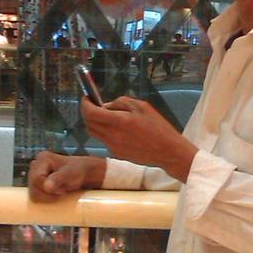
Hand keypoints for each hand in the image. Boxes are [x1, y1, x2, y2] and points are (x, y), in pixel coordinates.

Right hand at [28, 151, 103, 201]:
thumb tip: (47, 186)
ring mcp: (34, 174)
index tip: (62, 189)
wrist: (83, 173)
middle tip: (62, 191)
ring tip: (59, 191)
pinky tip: (54, 194)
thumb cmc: (78, 171)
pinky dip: (45, 198)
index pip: (37, 178)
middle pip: (33, 186)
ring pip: (33, 193)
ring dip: (47, 196)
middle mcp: (35, 165)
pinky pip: (35, 195)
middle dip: (48, 193)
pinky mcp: (36, 183)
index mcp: (42, 158)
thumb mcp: (70, 174)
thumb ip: (58, 179)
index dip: (48, 187)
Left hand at [81, 97, 196, 181]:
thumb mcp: (142, 106)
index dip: (85, 104)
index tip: (87, 98)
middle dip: (88, 113)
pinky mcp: (117, 154)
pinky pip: (105, 141)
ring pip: (95, 133)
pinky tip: (119, 130)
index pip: (90, 113)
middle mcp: (112, 136)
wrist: (167, 151)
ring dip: (96, 123)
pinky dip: (106, 132)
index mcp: (119, 121)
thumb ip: (121, 103)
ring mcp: (113, 147)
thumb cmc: (158, 127)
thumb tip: (105, 106)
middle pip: (88, 124)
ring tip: (108, 117)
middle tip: (94, 105)